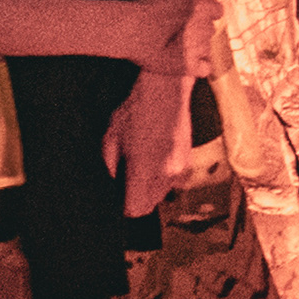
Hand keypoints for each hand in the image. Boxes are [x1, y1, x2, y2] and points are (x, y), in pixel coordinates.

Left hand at [100, 64, 196, 218]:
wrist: (167, 89)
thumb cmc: (136, 110)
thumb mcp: (111, 138)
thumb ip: (110, 167)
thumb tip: (114, 182)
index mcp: (145, 169)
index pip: (136, 209)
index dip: (124, 207)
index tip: (119, 197)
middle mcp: (166, 173)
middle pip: (150, 205)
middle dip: (137, 198)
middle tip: (127, 181)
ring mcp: (181, 167)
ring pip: (163, 194)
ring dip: (151, 189)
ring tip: (142, 167)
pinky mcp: (189, 159)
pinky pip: (174, 181)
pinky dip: (164, 177)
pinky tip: (156, 159)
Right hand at [127, 0, 221, 76]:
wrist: (131, 28)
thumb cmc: (149, 2)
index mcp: (204, 7)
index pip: (217, 11)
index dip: (204, 12)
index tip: (188, 14)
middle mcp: (205, 27)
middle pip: (209, 29)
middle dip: (198, 28)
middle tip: (176, 29)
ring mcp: (198, 48)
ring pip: (206, 46)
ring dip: (196, 45)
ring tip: (174, 44)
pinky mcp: (189, 66)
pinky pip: (204, 68)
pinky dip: (198, 66)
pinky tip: (185, 62)